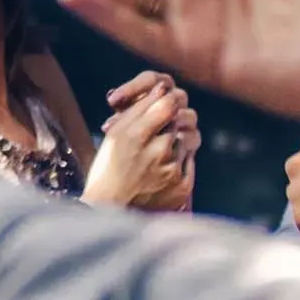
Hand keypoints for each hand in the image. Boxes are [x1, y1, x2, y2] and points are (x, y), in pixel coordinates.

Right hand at [84, 70, 197, 212]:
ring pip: (184, 140)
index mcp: (134, 135)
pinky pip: (189, 161)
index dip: (166, 101)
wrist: (112, 211)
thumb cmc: (110, 168)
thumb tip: (162, 88)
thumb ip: (139, 109)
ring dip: (173, 144)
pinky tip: (160, 172)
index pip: (167, 104)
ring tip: (153, 160)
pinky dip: (178, 162)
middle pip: (177, 122)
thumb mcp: (116, 134)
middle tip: (151, 137)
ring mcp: (172, 170)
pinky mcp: (183, 186)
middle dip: (167, 125)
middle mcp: (156, 152)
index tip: (160, 105)